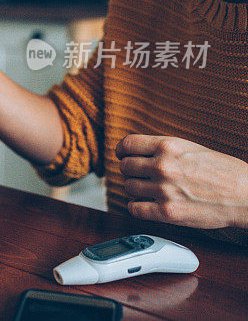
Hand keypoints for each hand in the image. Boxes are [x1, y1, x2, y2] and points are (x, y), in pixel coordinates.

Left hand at [116, 134, 247, 228]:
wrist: (246, 195)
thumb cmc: (224, 172)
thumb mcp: (192, 148)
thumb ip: (164, 150)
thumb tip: (140, 152)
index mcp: (168, 146)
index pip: (127, 144)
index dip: (122, 150)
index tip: (122, 155)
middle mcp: (163, 166)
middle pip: (125, 166)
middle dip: (130, 170)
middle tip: (140, 175)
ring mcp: (163, 189)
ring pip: (128, 187)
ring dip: (135, 189)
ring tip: (149, 190)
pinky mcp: (166, 212)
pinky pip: (134, 209)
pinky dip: (137, 207)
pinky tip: (146, 204)